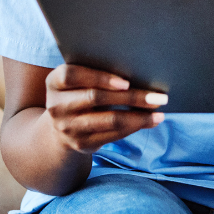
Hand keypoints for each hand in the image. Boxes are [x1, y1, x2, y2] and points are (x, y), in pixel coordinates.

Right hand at [44, 64, 167, 153]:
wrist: (61, 127)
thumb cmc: (80, 92)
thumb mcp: (79, 80)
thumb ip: (97, 71)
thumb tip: (141, 69)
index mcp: (54, 82)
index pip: (72, 75)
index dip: (99, 77)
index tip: (126, 82)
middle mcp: (57, 106)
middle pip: (96, 98)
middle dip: (131, 97)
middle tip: (159, 97)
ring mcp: (68, 127)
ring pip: (109, 120)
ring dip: (138, 117)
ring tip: (159, 113)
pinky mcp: (81, 144)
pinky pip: (113, 135)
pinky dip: (135, 127)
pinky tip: (151, 121)